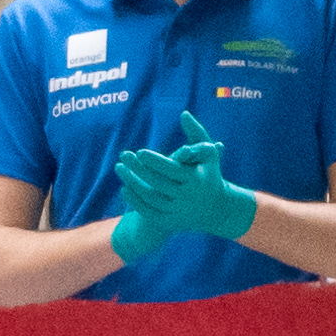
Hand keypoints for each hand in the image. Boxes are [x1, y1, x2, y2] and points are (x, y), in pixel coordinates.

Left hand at [107, 111, 261, 248]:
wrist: (216, 210)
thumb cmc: (209, 174)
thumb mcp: (208, 153)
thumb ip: (196, 132)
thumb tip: (183, 113)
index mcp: (196, 180)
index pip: (171, 169)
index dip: (154, 161)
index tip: (138, 152)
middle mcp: (187, 197)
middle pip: (157, 183)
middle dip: (138, 169)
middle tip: (123, 156)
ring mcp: (178, 212)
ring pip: (150, 198)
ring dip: (132, 183)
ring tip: (120, 168)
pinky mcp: (170, 223)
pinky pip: (149, 212)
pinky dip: (135, 201)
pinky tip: (124, 188)